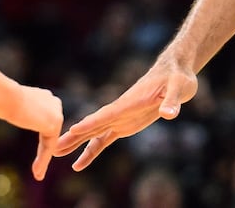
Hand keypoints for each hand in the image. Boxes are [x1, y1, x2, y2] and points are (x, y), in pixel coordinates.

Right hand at [0, 84, 63, 180]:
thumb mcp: (12, 106)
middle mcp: (54, 102)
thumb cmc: (2, 99)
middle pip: (50, 132)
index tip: (40, 152)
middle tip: (39, 169)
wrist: (6, 97)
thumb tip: (6, 110)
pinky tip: (37, 173)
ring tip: (37, 174)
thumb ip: (19, 111)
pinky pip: (49, 146)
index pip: (44, 121)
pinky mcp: (54, 124)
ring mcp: (56, 113)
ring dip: (43, 159)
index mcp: (46, 97)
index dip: (42, 139)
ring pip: (50, 141)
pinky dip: (43, 160)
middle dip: (45, 151)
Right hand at [53, 54, 197, 169]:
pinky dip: (92, 149)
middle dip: (75, 136)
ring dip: (76, 143)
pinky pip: (104, 139)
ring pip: (94, 132)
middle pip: (93, 124)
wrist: (174, 72)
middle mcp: (120, 110)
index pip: (107, 114)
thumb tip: (169, 114)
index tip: (74, 130)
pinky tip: (80, 162)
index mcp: (130, 101)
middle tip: (55, 146)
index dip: (91, 122)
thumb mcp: (180, 87)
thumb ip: (172, 101)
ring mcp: (120, 117)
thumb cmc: (177, 77)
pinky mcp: (125, 124)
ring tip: (57, 153)